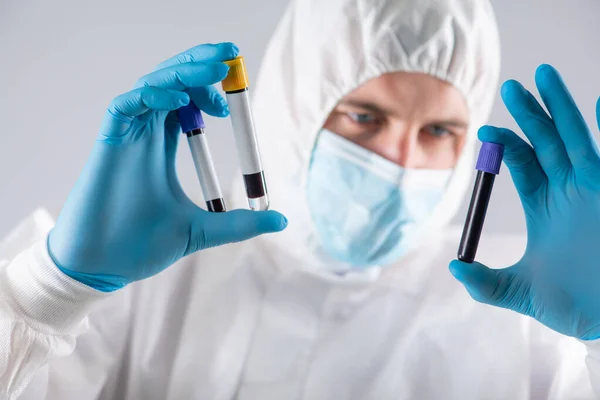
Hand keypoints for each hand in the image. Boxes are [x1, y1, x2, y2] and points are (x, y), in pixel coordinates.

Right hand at [48, 43, 286, 291]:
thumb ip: (239, 223)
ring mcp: (126, 137)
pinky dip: (150, 95)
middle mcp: (145, 135)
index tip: (234, 96)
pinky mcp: (108, 144)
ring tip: (215, 70)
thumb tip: (281, 220)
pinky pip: (124, 106)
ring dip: (183, 72)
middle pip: (170, 83)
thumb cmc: (142, 246)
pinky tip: (178, 99)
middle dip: (199, 64)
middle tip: (231, 55)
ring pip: (151, 86)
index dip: (208, 89)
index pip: (186, 102)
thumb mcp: (202, 231)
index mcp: (162, 146)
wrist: (102, 268)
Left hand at [449, 64, 599, 339]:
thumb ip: (486, 283)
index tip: (484, 134)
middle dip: (529, 114)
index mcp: (546, 207)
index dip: (505, 145)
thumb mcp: (521, 292)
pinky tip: (599, 100)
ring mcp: (595, 190)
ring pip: (575, 138)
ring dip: (560, 107)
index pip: (523, 164)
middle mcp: (570, 192)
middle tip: (511, 87)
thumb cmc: (575, 307)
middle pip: (546, 143)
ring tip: (543, 73)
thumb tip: (454, 267)